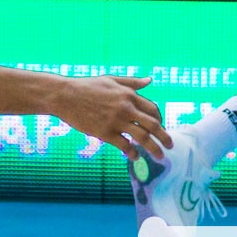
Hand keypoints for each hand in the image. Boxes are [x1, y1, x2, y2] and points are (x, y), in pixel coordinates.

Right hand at [53, 75, 171, 159]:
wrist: (66, 96)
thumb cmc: (89, 86)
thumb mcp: (112, 80)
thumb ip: (133, 83)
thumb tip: (150, 80)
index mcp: (129, 94)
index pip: (152, 109)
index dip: (159, 119)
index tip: (160, 127)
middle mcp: (126, 108)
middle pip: (152, 125)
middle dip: (164, 136)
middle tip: (170, 146)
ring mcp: (116, 121)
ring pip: (142, 137)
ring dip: (153, 148)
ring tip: (160, 157)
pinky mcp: (105, 133)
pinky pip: (124, 145)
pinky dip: (132, 153)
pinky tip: (135, 157)